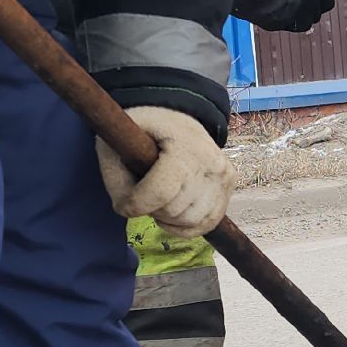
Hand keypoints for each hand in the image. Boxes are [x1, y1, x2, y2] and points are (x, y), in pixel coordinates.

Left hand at [95, 107, 234, 237]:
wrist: (178, 120)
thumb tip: (128, 210)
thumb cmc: (144, 131)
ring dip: (168, 218)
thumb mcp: (118, 143)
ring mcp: (225, 176)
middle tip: (143, 194)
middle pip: (175, 209)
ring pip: (190, 220)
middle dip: (151, 209)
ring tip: (159, 200)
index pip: (161, 192)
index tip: (123, 204)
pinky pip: (207, 223)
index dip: (136, 204)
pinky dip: (185, 226)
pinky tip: (172, 214)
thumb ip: (117, 179)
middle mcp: (212, 162)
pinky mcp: (230, 188)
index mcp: (185, 146)